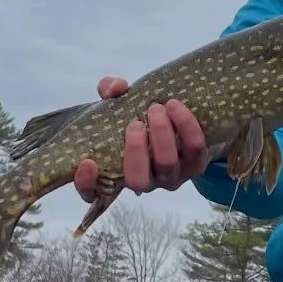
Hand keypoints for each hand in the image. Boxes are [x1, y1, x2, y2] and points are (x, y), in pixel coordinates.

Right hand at [74, 76, 209, 200]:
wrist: (177, 117)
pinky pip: (195, 151)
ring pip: (167, 166)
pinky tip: (175, 106)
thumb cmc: (139, 115)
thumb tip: (116, 88)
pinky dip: (186, 127)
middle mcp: (143, 181)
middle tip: (135, 123)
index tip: (87, 162)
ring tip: (156, 108)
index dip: (87, 184)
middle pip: (138, 182)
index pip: (92, 193)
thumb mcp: (120, 102)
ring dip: (161, 136)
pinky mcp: (195, 166)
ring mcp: (170, 177)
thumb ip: (111, 91)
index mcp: (115, 172)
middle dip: (136, 152)